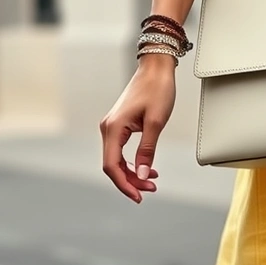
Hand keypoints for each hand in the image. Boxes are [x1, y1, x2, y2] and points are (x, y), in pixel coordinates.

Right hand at [100, 54, 176, 202]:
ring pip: (117, 159)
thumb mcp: (156, 122)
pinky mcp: (119, 124)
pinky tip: (146, 168)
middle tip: (150, 189)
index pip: (112, 166)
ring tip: (151, 182)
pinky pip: (121, 150)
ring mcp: (112, 126)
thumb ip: (147, 151)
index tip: (139, 196)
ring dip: (132, 173)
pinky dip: (132, 162)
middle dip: (130, 181)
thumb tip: (141, 175)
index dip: (124, 184)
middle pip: (113, 165)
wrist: (156, 67)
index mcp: (113, 128)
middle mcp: (108, 128)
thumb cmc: (157, 89)